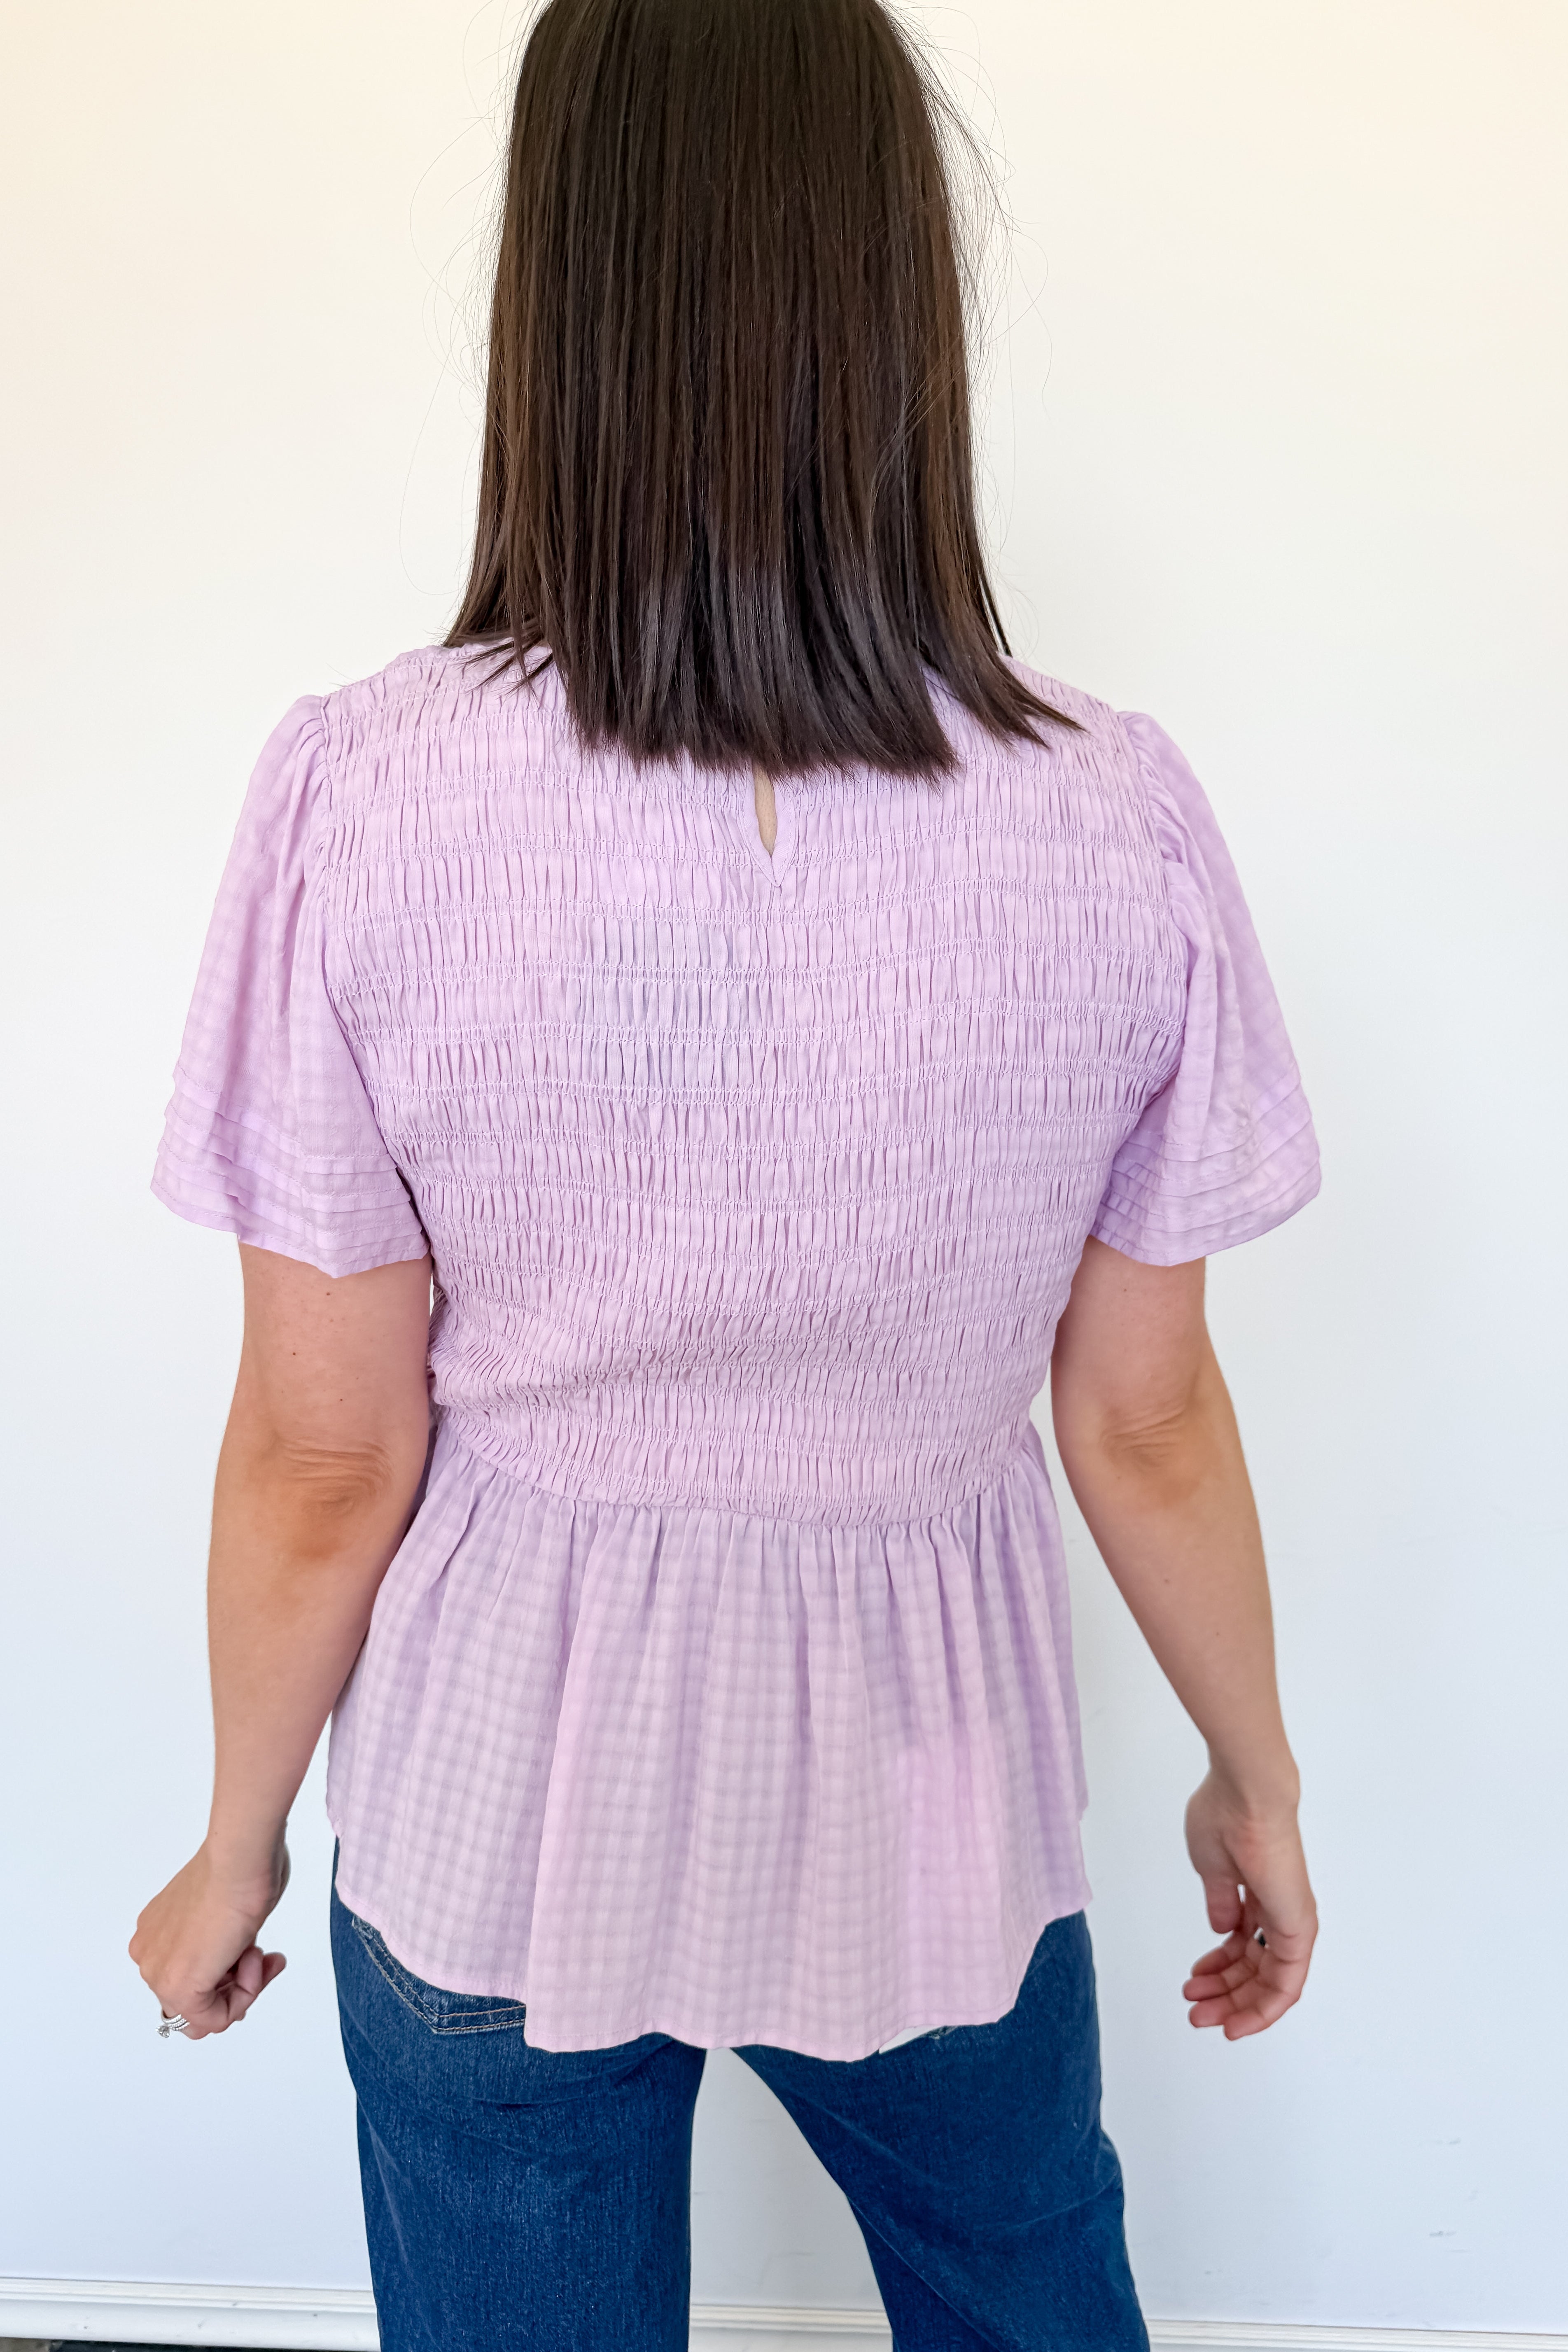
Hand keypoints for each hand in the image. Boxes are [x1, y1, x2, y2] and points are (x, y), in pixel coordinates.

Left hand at [129, 1836, 290, 2039]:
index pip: (192, 1978)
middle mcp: (150, 1955)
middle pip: (198, 2000)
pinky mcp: (177, 1986)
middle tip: (263, 1959)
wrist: (239, 1858)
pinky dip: (245, 1996)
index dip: (232, 1976)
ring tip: (258, 1952)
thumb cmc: (241, 1869)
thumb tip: (234, 1963)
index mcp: (156, 1934)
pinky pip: (214, 2019)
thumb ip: (222, 1945)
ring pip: (206, 2013)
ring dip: (244, 1987)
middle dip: (238, 1985)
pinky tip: (253, 1957)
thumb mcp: (226, 1915)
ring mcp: (159, 1972)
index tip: (258, 1953)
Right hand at [1182, 1769, 1316, 2037]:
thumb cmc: (1225, 1816)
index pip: (1244, 1946)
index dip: (1220, 1971)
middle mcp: (1280, 1913)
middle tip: (1194, 2009)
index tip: (1195, 1985)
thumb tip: (1223, 1930)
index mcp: (1259, 1896)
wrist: (1247, 1793)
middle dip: (1223, 1993)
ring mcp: (1291, 1921)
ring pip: (1269, 1981)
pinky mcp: (1297, 1927)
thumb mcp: (1212, 1868)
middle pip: (1255, 1969)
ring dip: (1236, 2003)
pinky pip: (1287, 1981)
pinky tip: (1237, 2020)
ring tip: (1202, 2013)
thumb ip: (1222, 1903)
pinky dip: (1264, 2007)